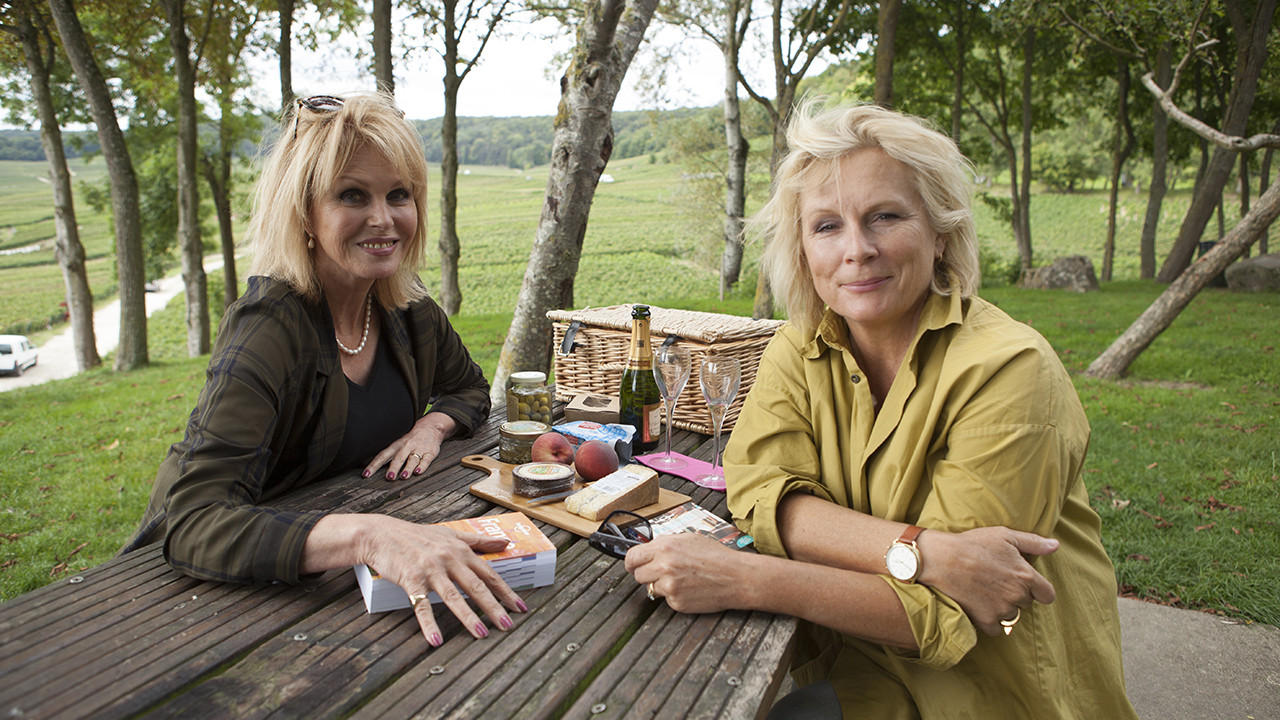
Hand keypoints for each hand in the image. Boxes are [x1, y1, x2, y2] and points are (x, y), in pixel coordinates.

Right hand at [357, 515, 527, 645]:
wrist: (381, 534)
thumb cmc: (416, 536)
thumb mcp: (450, 535)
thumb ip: (478, 541)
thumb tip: (506, 541)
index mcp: (460, 551)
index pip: (488, 573)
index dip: (506, 591)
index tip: (520, 606)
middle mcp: (449, 560)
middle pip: (476, 587)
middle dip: (494, 607)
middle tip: (507, 625)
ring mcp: (430, 570)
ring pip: (453, 597)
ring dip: (468, 617)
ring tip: (481, 634)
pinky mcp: (411, 579)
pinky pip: (421, 605)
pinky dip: (429, 624)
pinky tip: (436, 640)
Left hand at [366, 412, 457, 479]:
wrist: (432, 426)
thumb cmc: (411, 437)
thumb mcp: (396, 441)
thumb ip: (384, 454)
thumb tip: (363, 462)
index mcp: (396, 444)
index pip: (382, 455)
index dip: (374, 465)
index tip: (366, 474)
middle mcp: (407, 446)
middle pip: (398, 457)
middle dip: (393, 467)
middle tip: (389, 477)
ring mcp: (419, 449)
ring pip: (412, 459)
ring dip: (408, 468)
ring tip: (403, 477)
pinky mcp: (430, 452)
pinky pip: (426, 460)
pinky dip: (422, 466)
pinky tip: (418, 472)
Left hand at [624, 534, 752, 613]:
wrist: (735, 577)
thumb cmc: (715, 556)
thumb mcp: (689, 539)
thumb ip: (665, 543)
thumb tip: (648, 548)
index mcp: (665, 547)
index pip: (632, 557)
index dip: (631, 562)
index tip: (633, 566)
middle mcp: (663, 566)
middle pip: (637, 575)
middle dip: (646, 574)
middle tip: (660, 573)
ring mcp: (669, 586)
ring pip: (650, 588)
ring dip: (660, 585)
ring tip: (680, 579)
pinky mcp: (676, 602)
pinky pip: (666, 599)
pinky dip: (674, 595)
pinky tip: (689, 588)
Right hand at [918, 526, 1057, 635]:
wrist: (942, 559)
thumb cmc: (973, 543)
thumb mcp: (1005, 535)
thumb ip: (1033, 542)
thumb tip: (1055, 545)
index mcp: (1026, 576)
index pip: (1048, 595)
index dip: (1039, 591)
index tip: (1028, 586)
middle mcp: (1017, 595)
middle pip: (1027, 603)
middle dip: (1017, 594)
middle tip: (998, 581)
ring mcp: (1001, 609)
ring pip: (1012, 615)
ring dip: (1004, 607)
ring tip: (987, 592)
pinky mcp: (985, 619)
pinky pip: (997, 629)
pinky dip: (991, 621)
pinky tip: (981, 606)